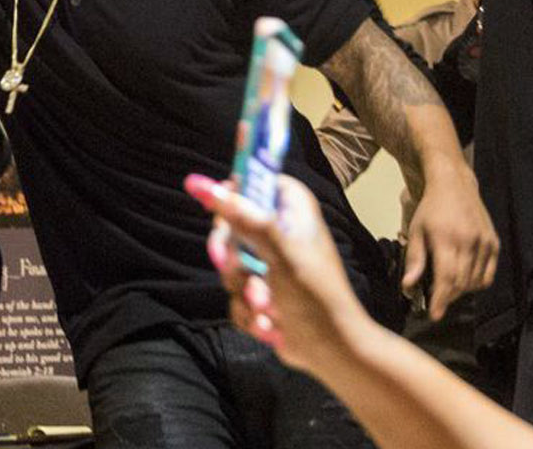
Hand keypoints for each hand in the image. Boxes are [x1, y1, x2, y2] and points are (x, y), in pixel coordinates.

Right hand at [188, 173, 377, 375]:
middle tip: (234, 267)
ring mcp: (269, 264)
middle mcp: (280, 232)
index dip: (236, 190)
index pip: (257, 180)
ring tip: (266, 306)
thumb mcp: (279, 253)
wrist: (331, 352)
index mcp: (293, 212)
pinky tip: (268, 323)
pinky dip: (247, 310)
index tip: (220, 209)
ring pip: (230, 264)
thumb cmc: (315, 297)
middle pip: (232, 224)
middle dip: (231, 256)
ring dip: (242, 289)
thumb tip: (201, 184)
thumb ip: (243, 216)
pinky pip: (235, 292)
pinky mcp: (262, 292)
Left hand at [401, 159, 497, 319]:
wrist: (455, 185)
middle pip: (461, 283)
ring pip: (475, 282)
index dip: (441, 300)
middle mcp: (469, 242)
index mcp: (447, 239)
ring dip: (461, 291)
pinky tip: (464, 278)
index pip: (447, 279)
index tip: (434, 315)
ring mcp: (485, 243)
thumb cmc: (431, 209)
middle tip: (436, 299)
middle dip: (448, 297)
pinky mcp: (494, 244)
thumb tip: (408, 286)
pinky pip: (488, 275)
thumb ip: (414, 259)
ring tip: (447, 286)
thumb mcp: (416, 231)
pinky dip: (477, 283)